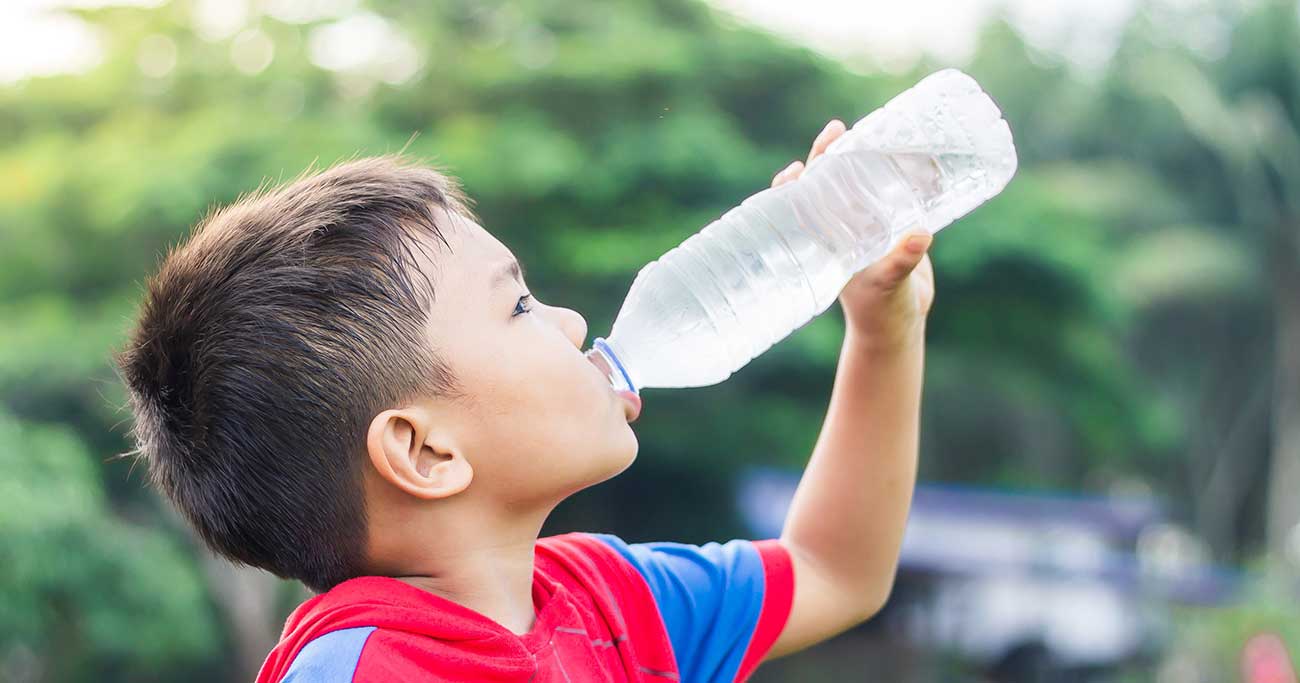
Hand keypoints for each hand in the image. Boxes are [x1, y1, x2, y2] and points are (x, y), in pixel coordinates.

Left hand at [771, 119, 934, 350]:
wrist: (900, 323)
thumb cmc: (883, 308)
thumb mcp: (889, 284)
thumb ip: (901, 262)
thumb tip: (919, 236)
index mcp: (830, 239)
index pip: (804, 204)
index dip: (796, 183)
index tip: (796, 167)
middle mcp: (843, 226)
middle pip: (830, 181)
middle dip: (831, 155)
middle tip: (838, 129)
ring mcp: (867, 222)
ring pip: (861, 180)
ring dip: (868, 156)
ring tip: (879, 130)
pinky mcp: (893, 222)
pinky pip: (893, 191)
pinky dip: (902, 172)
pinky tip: (917, 153)